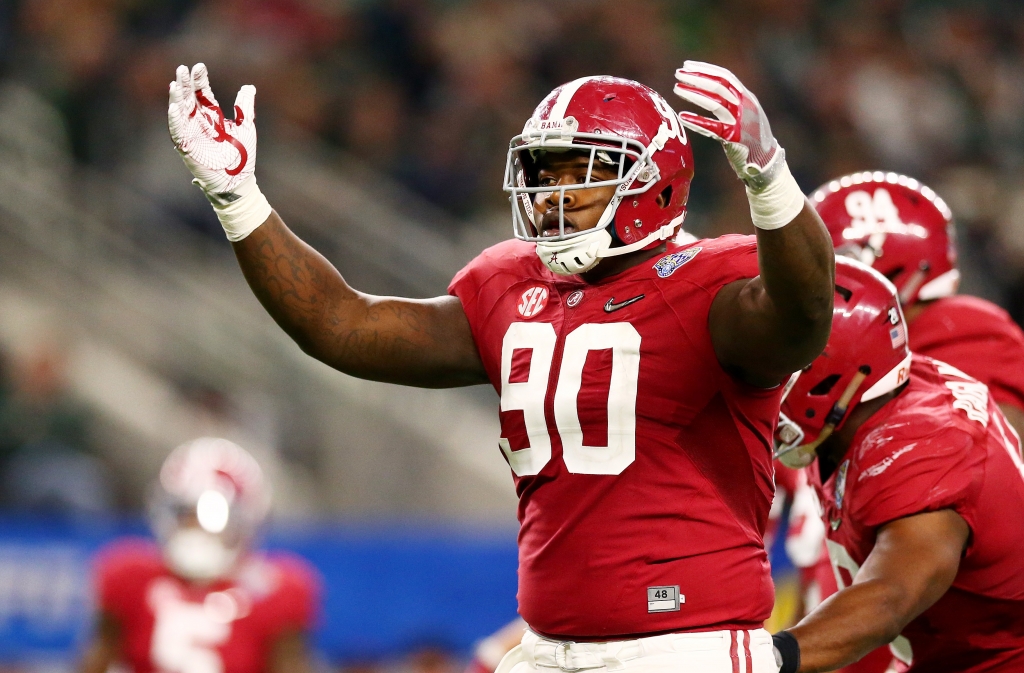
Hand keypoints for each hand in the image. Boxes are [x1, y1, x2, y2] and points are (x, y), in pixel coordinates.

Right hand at [168, 63, 256, 198]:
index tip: (199, 66)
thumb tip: (249, 86)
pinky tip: (175, 107)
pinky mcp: (187, 147)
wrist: (240, 180)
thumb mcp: (246, 126)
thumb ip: (245, 106)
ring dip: (176, 98)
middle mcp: (199, 122)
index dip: (199, 80)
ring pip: (179, 112)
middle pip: (188, 98)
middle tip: (182, 69)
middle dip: (184, 84)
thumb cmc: (242, 155)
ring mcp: (191, 134)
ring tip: (175, 84)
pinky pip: (178, 132)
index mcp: (212, 116)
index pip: (202, 93)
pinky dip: (175, 120)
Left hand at [673, 61, 780, 188]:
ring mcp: (739, 121)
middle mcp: (744, 106)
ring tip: (677, 89)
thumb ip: (732, 100)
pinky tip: (683, 116)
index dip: (706, 69)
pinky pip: (712, 128)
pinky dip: (697, 121)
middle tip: (678, 73)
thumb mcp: (746, 112)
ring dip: (694, 94)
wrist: (766, 159)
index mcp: (747, 97)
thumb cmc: (752, 135)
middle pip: (718, 86)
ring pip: (714, 103)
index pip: (725, 77)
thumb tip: (710, 87)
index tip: (687, 65)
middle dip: (697, 77)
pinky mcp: (733, 137)